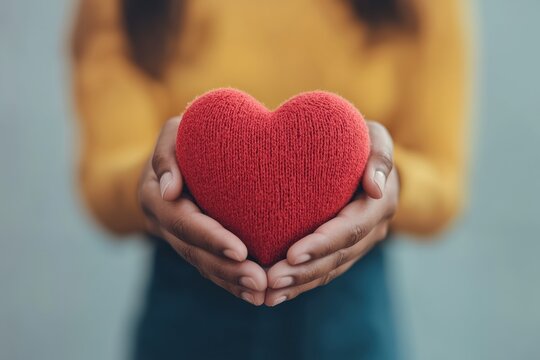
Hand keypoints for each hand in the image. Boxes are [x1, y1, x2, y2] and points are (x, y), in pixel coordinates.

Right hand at [138, 117, 267, 304]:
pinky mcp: (194, 245)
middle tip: (259, 281)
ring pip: (203, 266)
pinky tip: (256, 294)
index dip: (210, 238)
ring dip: (231, 282)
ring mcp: (178, 238)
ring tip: (262, 292)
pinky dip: (231, 282)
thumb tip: (169, 190)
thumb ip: (165, 155)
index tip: (241, 251)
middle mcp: (164, 223)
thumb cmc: (180, 139)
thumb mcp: (170, 134)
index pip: (184, 222)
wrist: (172, 158)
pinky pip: (210, 267)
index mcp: (156, 197)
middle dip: (226, 270)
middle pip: (194, 252)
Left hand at [265, 121, 398, 305]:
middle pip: (337, 258)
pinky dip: (300, 284)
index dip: (322, 244)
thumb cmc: (363, 142)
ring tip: (267, 294)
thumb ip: (380, 157)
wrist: (363, 160)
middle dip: (304, 272)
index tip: (291, 254)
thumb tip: (376, 189)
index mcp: (378, 206)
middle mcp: (371, 231)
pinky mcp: (342, 251)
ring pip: (328, 271)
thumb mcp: (376, 139)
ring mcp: (357, 245)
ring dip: (299, 285)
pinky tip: (275, 294)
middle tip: (271, 281)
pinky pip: (323, 272)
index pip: (350, 230)